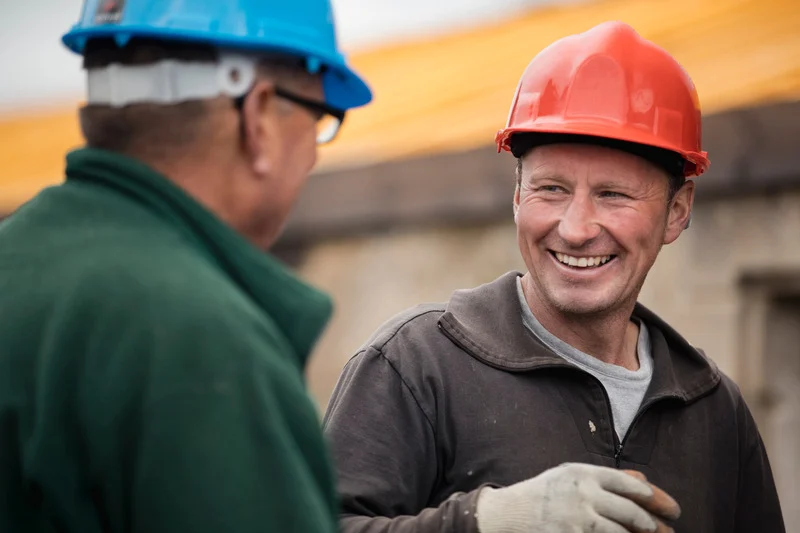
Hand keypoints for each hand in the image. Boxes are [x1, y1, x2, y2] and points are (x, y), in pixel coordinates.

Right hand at [475, 463, 680, 532]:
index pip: (629, 484)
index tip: (670, 508)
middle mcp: (582, 495)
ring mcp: (577, 521)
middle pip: (630, 511)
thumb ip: (604, 479)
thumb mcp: (569, 477)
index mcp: (583, 474)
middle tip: (666, 531)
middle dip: (652, 525)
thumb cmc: (542, 494)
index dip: (654, 497)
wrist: (508, 515)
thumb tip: (642, 480)